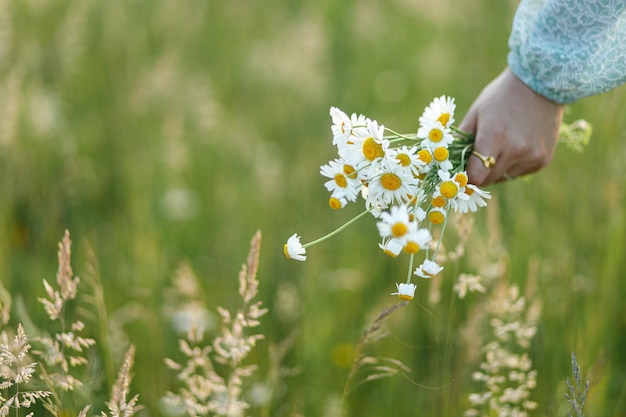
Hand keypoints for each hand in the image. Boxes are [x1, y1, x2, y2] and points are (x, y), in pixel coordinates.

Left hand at [459, 67, 563, 185]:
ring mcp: (532, 156)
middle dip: (479, 172)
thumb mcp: (475, 113)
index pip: (476, 176)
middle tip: (479, 154)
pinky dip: (513, 165)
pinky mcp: (543, 160)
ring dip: (497, 168)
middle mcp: (515, 149)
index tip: (463, 170)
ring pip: (503, 178)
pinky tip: (517, 144)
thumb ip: (460, 140)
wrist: (541, 84)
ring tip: (501, 145)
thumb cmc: (500, 97)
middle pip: (488, 180)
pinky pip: (519, 173)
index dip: (467, 176)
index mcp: (494, 137)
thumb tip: (447, 162)